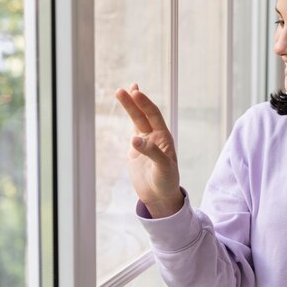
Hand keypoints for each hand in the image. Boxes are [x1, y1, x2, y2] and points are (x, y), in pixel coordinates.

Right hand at [115, 84, 183, 217]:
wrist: (160, 196)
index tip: (135, 92)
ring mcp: (144, 142)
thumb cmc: (166, 181)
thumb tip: (134, 139)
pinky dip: (129, 120)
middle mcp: (154, 136)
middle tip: (122, 90)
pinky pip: (132, 131)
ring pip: (136, 120)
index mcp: (164, 137)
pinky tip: (127, 108)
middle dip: (133, 102)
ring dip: (130, 107)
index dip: (144, 103)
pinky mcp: (135, 150)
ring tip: (120, 92)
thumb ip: (151, 152)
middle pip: (142, 115)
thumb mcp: (163, 167)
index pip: (153, 115)